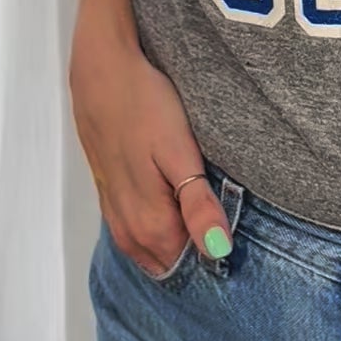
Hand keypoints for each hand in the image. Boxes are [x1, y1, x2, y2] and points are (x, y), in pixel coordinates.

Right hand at [68, 18, 231, 274]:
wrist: (101, 72)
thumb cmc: (145, 106)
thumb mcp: (180, 152)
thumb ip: (198, 204)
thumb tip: (218, 251)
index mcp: (149, 225)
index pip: (191, 267)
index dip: (216, 254)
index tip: (239, 236)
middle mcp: (128, 229)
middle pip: (170, 262)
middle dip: (197, 252)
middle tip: (223, 220)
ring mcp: (114, 213)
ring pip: (150, 250)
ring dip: (176, 242)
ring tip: (203, 214)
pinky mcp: (109, 194)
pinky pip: (135, 232)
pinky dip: (157, 230)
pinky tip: (173, 209)